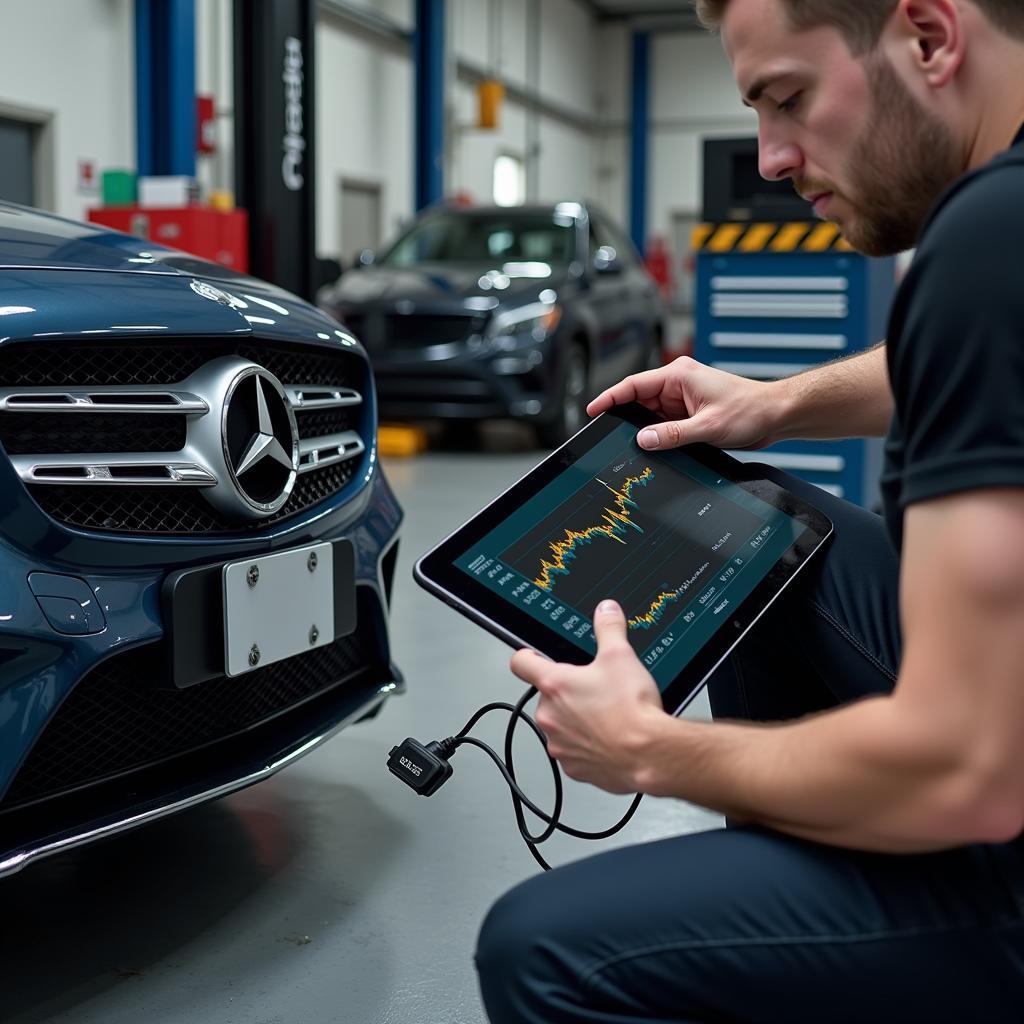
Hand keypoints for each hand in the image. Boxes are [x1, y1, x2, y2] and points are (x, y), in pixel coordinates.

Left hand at [510, 600, 667, 793]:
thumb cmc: (631, 710)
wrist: (649, 752)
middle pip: (548, 696)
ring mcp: (559, 744)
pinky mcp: (573, 767)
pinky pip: (573, 751)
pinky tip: (609, 737)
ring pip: (561, 725)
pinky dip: (587, 745)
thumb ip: (609, 628)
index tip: (533, 657)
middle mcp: (550, 716)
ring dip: (576, 720)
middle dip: (567, 692)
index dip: (527, 656)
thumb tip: (605, 611)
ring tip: (605, 715)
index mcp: (555, 685)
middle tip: (595, 690)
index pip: (521, 663)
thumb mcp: (621, 656)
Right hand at [587, 356, 780, 451]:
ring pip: (651, 417)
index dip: (609, 398)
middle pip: (638, 402)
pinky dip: (660, 437)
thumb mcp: (708, 426)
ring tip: (642, 447)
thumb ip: (673, 435)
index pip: (633, 385)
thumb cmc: (750, 410)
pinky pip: (665, 426)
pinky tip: (659, 448)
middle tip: (613, 439)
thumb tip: (644, 440)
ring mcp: (683, 400)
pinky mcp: (690, 415)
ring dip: (647, 431)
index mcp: (679, 376)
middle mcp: (678, 385)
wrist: (776, 415)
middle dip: (627, 420)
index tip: (592, 410)